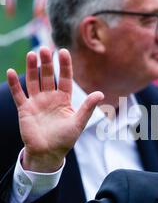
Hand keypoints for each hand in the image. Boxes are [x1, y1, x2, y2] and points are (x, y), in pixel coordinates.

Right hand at [7, 47, 103, 171]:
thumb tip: (100, 94)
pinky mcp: (25, 109)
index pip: (64, 78)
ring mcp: (36, 102)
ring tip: (32, 54)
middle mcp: (50, 98)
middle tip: (45, 49)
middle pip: (47, 76)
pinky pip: (18, 94)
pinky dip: (14, 84)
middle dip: (46, 63)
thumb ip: (88, 108)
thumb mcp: (78, 123)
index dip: (64, 66)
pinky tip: (11, 72)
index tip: (63, 52)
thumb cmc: (65, 139)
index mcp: (64, 99)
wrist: (48, 153)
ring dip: (32, 68)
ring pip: (33, 81)